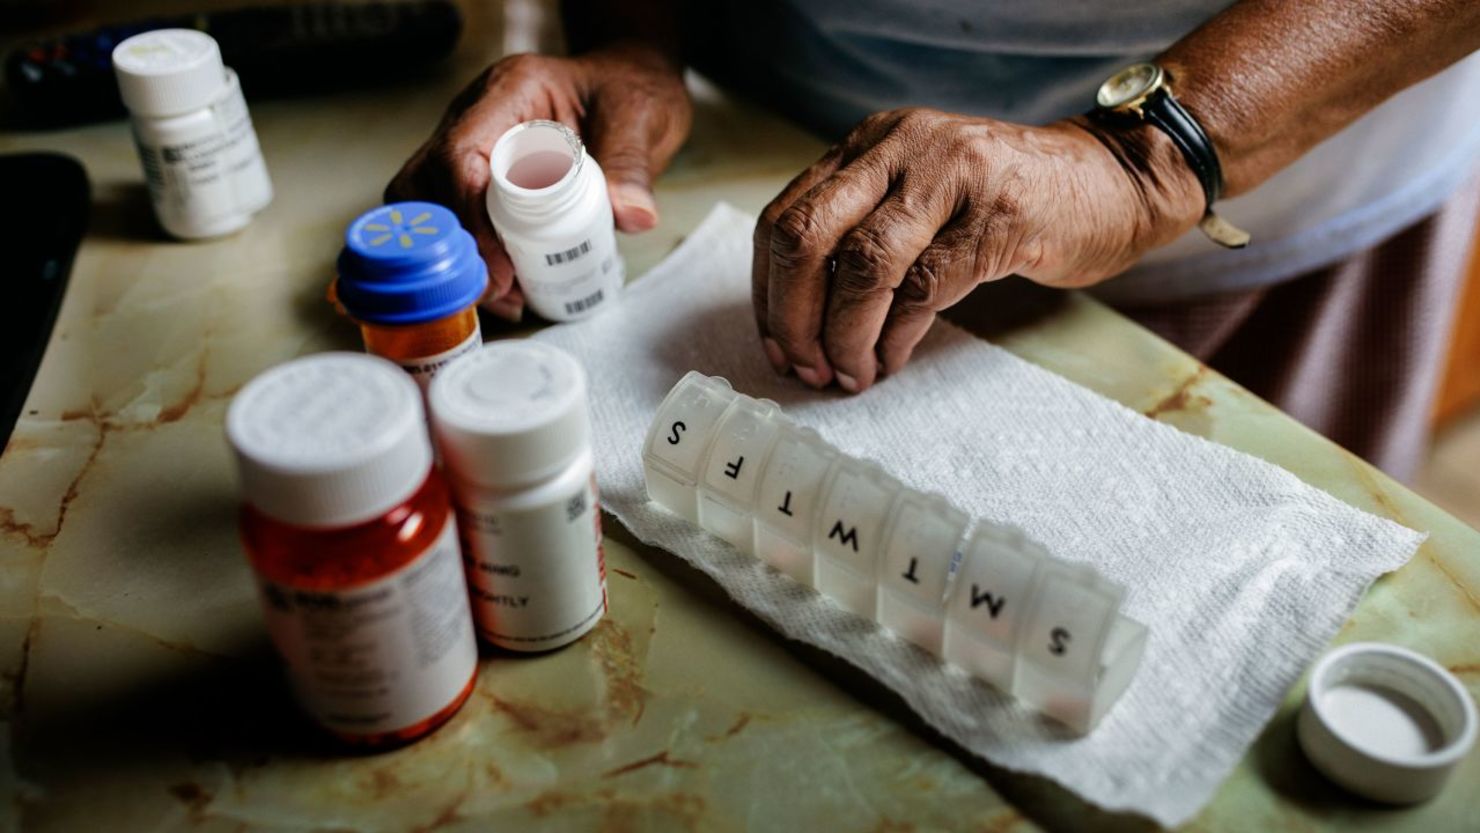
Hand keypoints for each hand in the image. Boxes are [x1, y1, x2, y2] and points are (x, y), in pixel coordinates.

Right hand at [387, 44, 690, 319]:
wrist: (629, 86)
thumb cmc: (628, 93)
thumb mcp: (641, 120)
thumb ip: (632, 165)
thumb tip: (633, 216)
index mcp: (510, 91)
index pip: (461, 152)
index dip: (470, 215)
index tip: (500, 267)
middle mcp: (477, 114)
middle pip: (427, 181)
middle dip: (454, 244)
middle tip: (497, 291)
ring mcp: (472, 143)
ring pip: (428, 202)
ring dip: (457, 255)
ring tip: (505, 295)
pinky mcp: (478, 174)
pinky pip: (453, 216)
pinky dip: (470, 256)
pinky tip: (505, 287)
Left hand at [752, 108, 1202, 390]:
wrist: (1114, 181)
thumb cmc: (1008, 201)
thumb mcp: (920, 196)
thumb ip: (863, 231)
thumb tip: (798, 321)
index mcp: (870, 144)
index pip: (786, 217)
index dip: (770, 293)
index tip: (779, 346)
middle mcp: (900, 149)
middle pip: (806, 237)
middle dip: (792, 318)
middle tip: (805, 369)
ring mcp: (950, 178)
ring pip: (861, 267)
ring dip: (844, 338)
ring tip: (850, 375)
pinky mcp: (997, 218)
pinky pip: (923, 289)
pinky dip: (895, 337)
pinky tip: (891, 361)